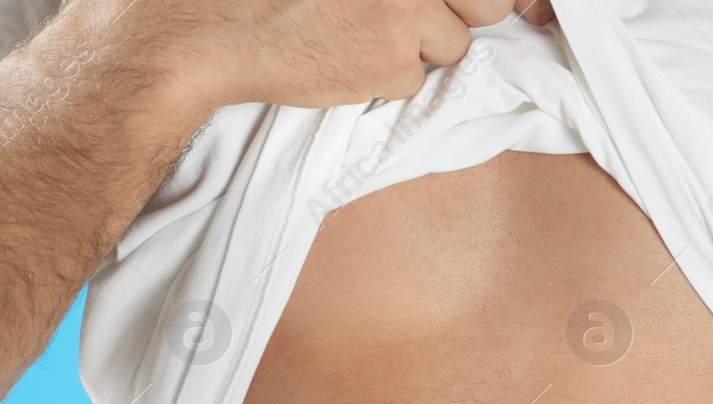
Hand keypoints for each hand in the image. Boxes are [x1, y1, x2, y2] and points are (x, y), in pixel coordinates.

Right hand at [107, 0, 554, 113]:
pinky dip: (388, 77)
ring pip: (455, 44)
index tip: (501, 8)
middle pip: (487, 1)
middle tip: (409, 12)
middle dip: (461, 11)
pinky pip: (418, 80)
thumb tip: (439, 1)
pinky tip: (343, 57)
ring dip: (420, 46)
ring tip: (360, 30)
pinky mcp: (393, 62)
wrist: (205, 28)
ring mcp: (405, 13)